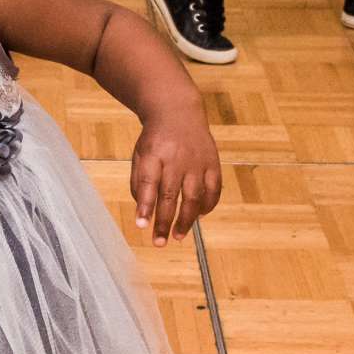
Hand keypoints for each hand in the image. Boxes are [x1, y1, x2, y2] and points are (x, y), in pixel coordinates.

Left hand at [130, 101, 222, 246]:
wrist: (178, 111)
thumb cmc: (154, 140)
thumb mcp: (140, 155)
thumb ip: (140, 182)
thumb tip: (144, 212)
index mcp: (153, 154)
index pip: (148, 183)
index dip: (145, 206)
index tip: (141, 226)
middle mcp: (176, 158)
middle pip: (171, 195)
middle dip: (164, 221)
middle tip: (159, 242)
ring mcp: (197, 160)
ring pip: (193, 196)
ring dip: (186, 219)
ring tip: (178, 236)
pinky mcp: (213, 161)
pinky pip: (213, 189)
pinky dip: (207, 205)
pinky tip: (199, 216)